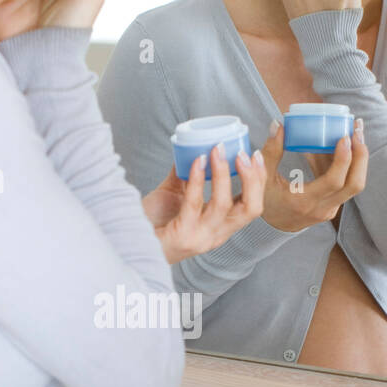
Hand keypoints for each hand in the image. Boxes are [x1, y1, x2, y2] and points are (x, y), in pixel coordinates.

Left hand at [144, 144, 266, 264]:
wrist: (128, 240)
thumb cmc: (150, 221)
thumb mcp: (175, 195)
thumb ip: (187, 176)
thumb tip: (193, 147)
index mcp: (220, 227)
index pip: (252, 206)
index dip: (259, 180)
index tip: (256, 155)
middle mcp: (215, 235)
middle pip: (250, 209)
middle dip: (252, 178)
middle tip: (243, 153)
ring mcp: (200, 238)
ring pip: (224, 204)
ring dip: (222, 173)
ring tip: (217, 150)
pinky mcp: (182, 235)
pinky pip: (194, 203)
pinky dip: (196, 178)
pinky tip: (196, 160)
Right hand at [260, 117, 367, 231]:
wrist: (272, 227)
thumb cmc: (266, 202)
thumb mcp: (263, 178)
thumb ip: (270, 152)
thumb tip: (278, 126)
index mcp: (304, 202)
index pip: (334, 182)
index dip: (343, 159)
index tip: (344, 137)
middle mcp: (322, 208)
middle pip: (354, 184)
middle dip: (361, 155)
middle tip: (357, 130)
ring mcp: (330, 208)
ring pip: (354, 184)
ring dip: (357, 158)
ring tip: (353, 133)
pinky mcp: (333, 204)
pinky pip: (345, 184)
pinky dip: (345, 164)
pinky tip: (337, 146)